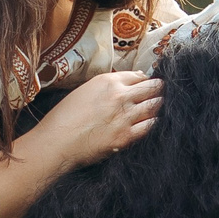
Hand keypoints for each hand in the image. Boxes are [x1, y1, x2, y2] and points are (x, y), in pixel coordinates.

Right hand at [33, 69, 164, 170]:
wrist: (57, 141)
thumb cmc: (64, 117)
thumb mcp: (84, 91)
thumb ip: (105, 87)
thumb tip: (124, 84)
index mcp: (108, 81)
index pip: (137, 76)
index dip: (144, 79)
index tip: (147, 83)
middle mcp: (120, 96)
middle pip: (151, 88)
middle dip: (157, 89)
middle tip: (161, 91)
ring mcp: (125, 116)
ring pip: (153, 106)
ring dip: (158, 105)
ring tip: (160, 104)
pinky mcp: (126, 136)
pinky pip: (149, 126)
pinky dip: (152, 122)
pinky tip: (153, 122)